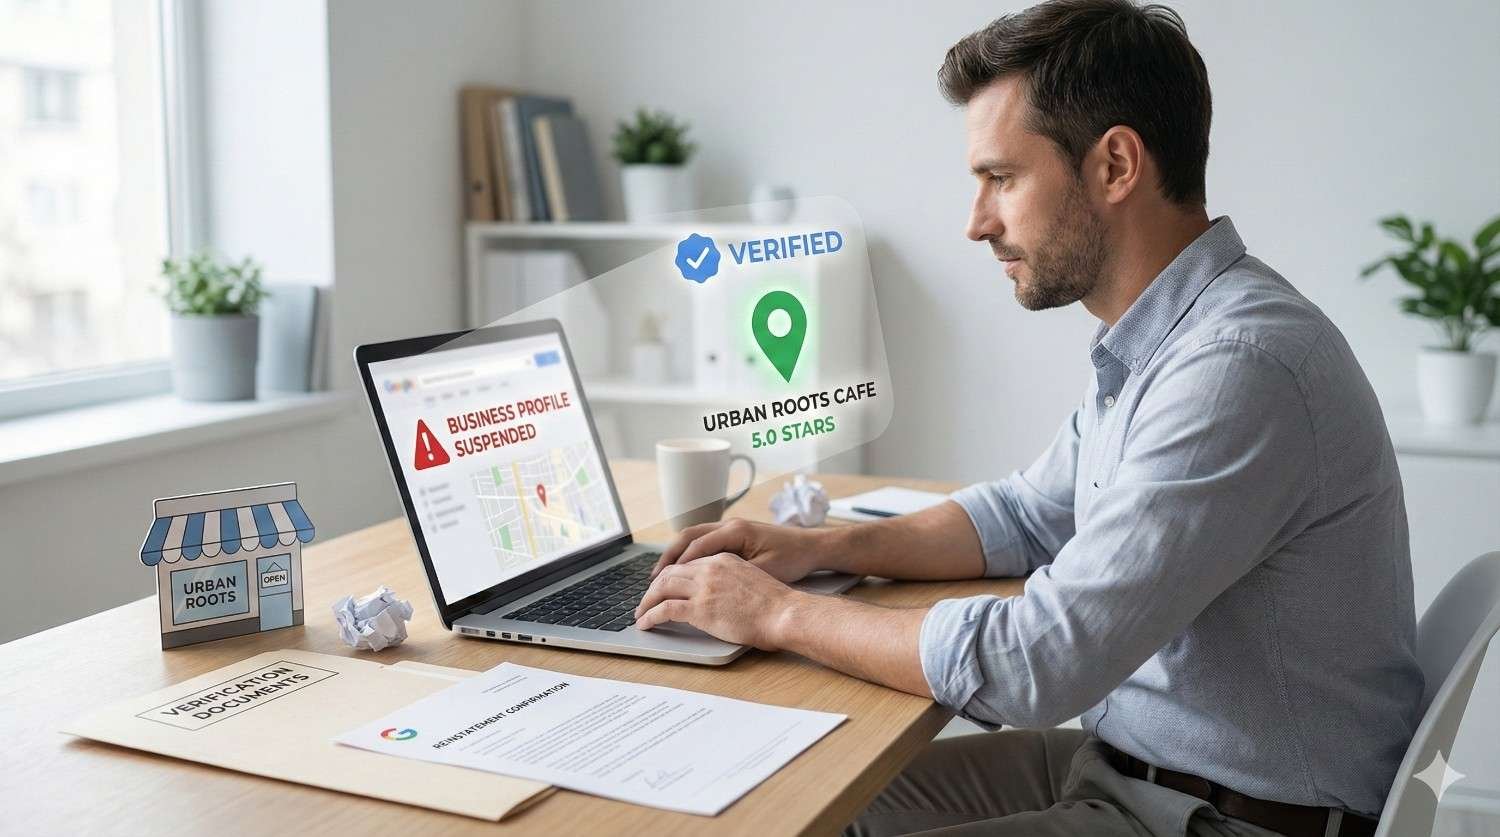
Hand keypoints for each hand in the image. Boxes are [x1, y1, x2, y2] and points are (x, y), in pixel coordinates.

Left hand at [633, 553, 806, 649]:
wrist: (785, 613)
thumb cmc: (776, 603)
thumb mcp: (751, 579)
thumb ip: (731, 580)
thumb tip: (721, 594)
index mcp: (723, 559)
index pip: (687, 563)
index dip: (670, 575)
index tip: (663, 586)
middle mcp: (710, 568)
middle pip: (669, 572)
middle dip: (653, 587)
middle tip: (646, 600)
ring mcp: (703, 587)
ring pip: (662, 587)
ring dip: (647, 601)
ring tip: (640, 613)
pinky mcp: (700, 608)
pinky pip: (665, 609)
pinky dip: (650, 616)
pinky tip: (646, 623)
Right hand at [650, 518, 831, 583]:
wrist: (813, 547)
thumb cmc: (793, 558)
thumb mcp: (765, 570)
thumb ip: (736, 574)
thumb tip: (707, 584)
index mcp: (735, 531)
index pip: (697, 546)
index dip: (678, 565)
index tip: (662, 582)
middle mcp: (730, 525)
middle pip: (688, 536)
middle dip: (668, 557)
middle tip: (653, 578)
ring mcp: (731, 528)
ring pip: (693, 537)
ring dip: (676, 554)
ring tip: (661, 575)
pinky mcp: (734, 535)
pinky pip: (703, 541)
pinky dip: (689, 554)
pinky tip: (683, 570)